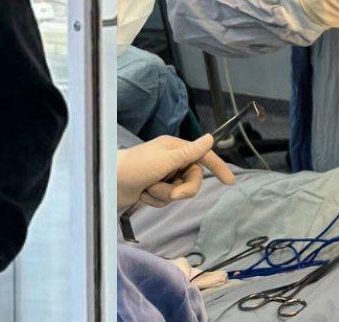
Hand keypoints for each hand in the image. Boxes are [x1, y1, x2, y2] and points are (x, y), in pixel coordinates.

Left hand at [116, 134, 235, 207]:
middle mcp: (171, 161)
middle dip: (182, 190)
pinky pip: (166, 200)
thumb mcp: (166, 160)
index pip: (203, 156)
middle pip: (192, 180)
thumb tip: (211, 138)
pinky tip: (142, 195)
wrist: (108, 184)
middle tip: (171, 193)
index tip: (229, 182)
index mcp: (175, 148)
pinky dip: (155, 200)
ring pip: (179, 192)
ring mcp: (163, 175)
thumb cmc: (136, 166)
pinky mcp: (154, 188)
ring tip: (148, 190)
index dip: (218, 167)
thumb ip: (190, 152)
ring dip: (164, 195)